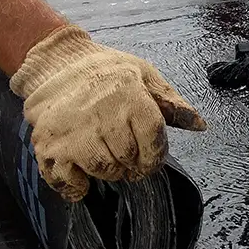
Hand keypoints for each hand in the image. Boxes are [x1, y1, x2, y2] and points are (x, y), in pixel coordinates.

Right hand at [9, 25, 206, 201]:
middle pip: (129, 159)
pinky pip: (67, 180)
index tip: (150, 158)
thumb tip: (199, 125)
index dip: (155, 156)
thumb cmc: (105, 70)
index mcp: (129, 97)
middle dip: (132, 163)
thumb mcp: (144, 75)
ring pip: (103, 170)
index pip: (153, 142)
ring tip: (104, 154)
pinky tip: (81, 175)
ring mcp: (73, 132)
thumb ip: (172, 103)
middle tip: (125, 153)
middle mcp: (101, 115)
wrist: (56, 63)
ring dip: (107, 170)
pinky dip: (76, 185)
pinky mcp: (48, 145)